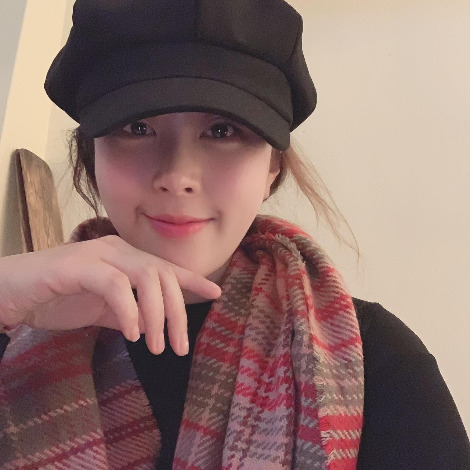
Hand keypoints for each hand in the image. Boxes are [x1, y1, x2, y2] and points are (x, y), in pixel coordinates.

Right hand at [0, 236, 220, 354]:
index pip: (166, 268)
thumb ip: (129, 312)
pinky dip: (128, 310)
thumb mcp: (102, 308)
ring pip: (146, 276)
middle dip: (177, 313)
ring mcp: (98, 254)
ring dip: (157, 315)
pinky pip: (115, 285)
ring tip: (156, 347)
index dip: (192, 280)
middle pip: (162, 275)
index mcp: (125, 257)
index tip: (216, 294)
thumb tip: (154, 325)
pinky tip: (132, 334)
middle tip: (180, 346)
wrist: (12, 293)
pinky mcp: (78, 265)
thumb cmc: (57, 298)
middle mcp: (117, 249)